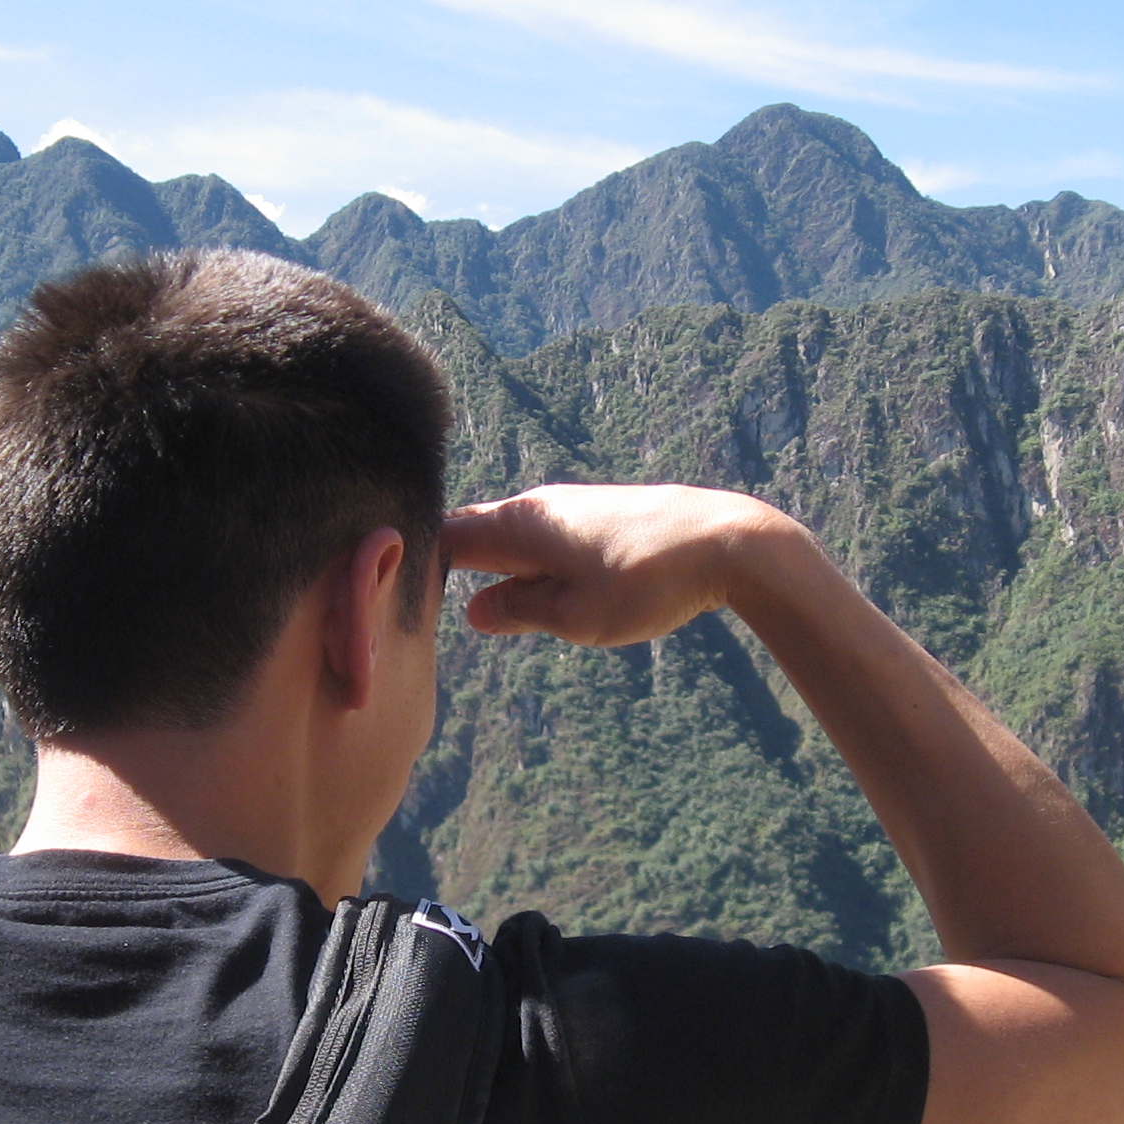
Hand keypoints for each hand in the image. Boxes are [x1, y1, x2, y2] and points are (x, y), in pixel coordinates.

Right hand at [444, 485, 798, 647]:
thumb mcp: (575, 617)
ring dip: (492, 570)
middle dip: (447, 568)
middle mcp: (535, 506)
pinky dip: (527, 565)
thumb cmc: (647, 583)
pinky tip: (534, 593)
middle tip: (424, 612)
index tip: (397, 601)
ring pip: (510, 538)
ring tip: (478, 611)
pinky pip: (543, 540)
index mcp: (517, 525)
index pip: (441, 537)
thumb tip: (474, 612)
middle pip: (472, 534)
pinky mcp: (597, 517)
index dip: (415, 567)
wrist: (727, 543)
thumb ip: (519, 611)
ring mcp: (567, 508)